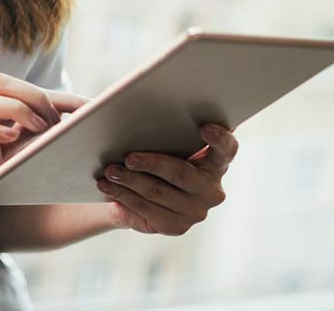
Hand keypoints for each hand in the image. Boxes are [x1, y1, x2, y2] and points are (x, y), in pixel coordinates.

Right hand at [0, 73, 87, 233]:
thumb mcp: (6, 159)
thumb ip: (29, 144)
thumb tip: (72, 138)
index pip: (25, 91)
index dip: (61, 96)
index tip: (93, 108)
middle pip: (0, 81)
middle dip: (35, 96)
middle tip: (55, 124)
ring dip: (16, 109)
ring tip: (38, 129)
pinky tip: (12, 141)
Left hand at [96, 124, 236, 235]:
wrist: (141, 194)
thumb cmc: (155, 156)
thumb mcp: (163, 141)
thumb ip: (162, 126)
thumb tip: (125, 106)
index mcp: (216, 162)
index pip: (226, 149)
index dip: (219, 139)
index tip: (205, 127)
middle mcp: (211, 189)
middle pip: (181, 173)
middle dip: (151, 163)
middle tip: (128, 157)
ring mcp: (196, 211)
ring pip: (157, 192)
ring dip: (129, 180)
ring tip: (109, 171)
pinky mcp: (175, 226)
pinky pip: (145, 208)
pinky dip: (122, 195)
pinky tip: (107, 187)